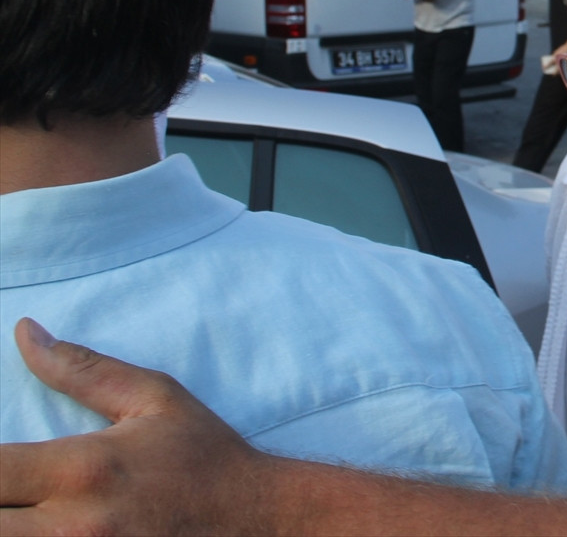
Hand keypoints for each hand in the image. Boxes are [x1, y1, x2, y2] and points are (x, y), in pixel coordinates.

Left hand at [0, 319, 279, 534]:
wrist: (258, 519)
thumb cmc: (203, 456)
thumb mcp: (154, 399)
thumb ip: (82, 369)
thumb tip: (24, 332)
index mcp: (84, 469)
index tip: (2, 462)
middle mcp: (73, 527)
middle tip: (10, 488)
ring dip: (7, 527)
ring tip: (20, 510)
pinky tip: (39, 529)